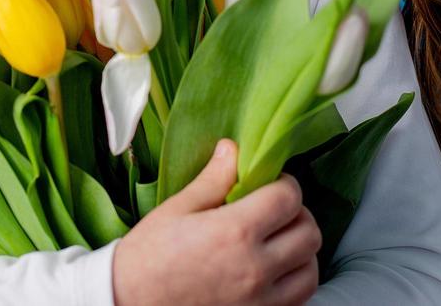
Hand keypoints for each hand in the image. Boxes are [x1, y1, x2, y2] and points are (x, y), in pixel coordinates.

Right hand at [111, 138, 321, 305]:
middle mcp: (255, 267)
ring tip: (278, 241)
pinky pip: (299, 298)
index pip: (288, 198)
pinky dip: (295, 280)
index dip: (285, 184)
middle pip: (308, 232)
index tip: (270, 183)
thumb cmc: (148, 256)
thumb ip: (213, 179)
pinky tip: (275, 269)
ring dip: (301, 250)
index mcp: (235, 232)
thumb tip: (234, 150)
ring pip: (310, 269)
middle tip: (275, 209)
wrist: (130, 302)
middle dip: (297, 213)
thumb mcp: (178, 209)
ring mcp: (260, 300)